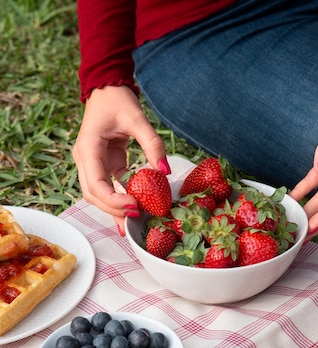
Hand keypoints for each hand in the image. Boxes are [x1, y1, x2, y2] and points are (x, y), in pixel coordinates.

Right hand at [73, 85, 168, 234]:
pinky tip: (133, 212)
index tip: (134, 207)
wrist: (107, 88)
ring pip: (98, 195)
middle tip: (137, 218)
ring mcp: (92, 163)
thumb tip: (165, 171)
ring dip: (115, 209)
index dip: (113, 200)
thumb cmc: (118, 100)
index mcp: (88, 148)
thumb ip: (152, 144)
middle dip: (114, 210)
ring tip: (135, 222)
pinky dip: (120, 199)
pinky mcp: (103, 165)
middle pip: (93, 195)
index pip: (96, 184)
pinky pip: (109, 187)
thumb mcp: (137, 118)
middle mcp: (85, 159)